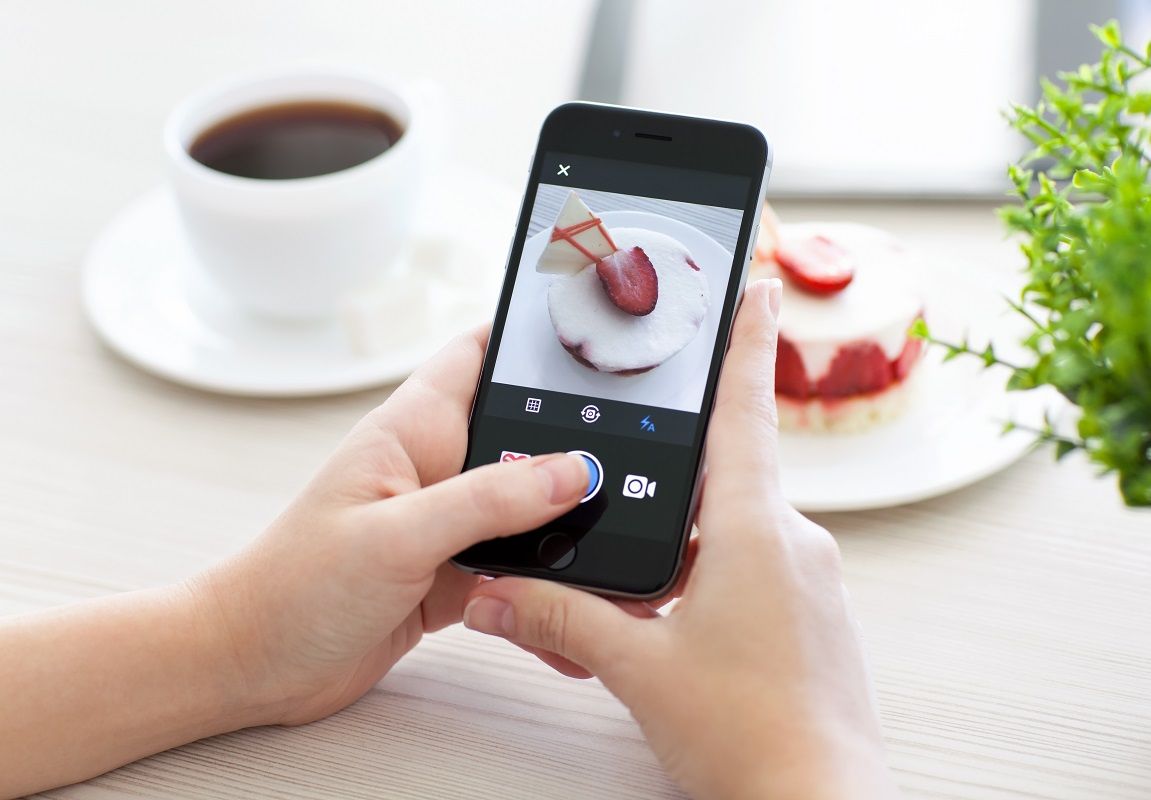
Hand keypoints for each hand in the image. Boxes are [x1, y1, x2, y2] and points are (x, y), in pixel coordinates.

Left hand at [192, 328, 590, 726]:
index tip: (594, 338)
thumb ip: (486, 502)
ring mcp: (446, 523)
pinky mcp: (454, 574)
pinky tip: (572, 622)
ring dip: (567, 528)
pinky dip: (545, 591)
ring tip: (620, 544)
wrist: (254, 669)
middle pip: (523, 434)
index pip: (477, 354)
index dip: (530, 337)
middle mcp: (436, 468)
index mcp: (413, 429)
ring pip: (529, 509)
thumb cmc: (294, 587)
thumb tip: (572, 472)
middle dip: (576, 446)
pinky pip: (517, 572)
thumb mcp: (397, 535)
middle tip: (638, 461)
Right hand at [462, 281, 898, 799]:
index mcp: (754, 531)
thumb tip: (494, 593)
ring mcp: (812, 578)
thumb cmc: (749, 739)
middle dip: (679, 468)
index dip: (747, 340)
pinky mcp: (815, 612)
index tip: (760, 281)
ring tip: (650, 580)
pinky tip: (685, 617)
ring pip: (739, 525)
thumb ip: (561, 619)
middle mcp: (794, 541)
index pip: (746, 411)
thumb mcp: (638, 668)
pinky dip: (716, 569)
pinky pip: (760, 563)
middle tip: (638, 468)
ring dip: (692, 534)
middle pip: (729, 470)